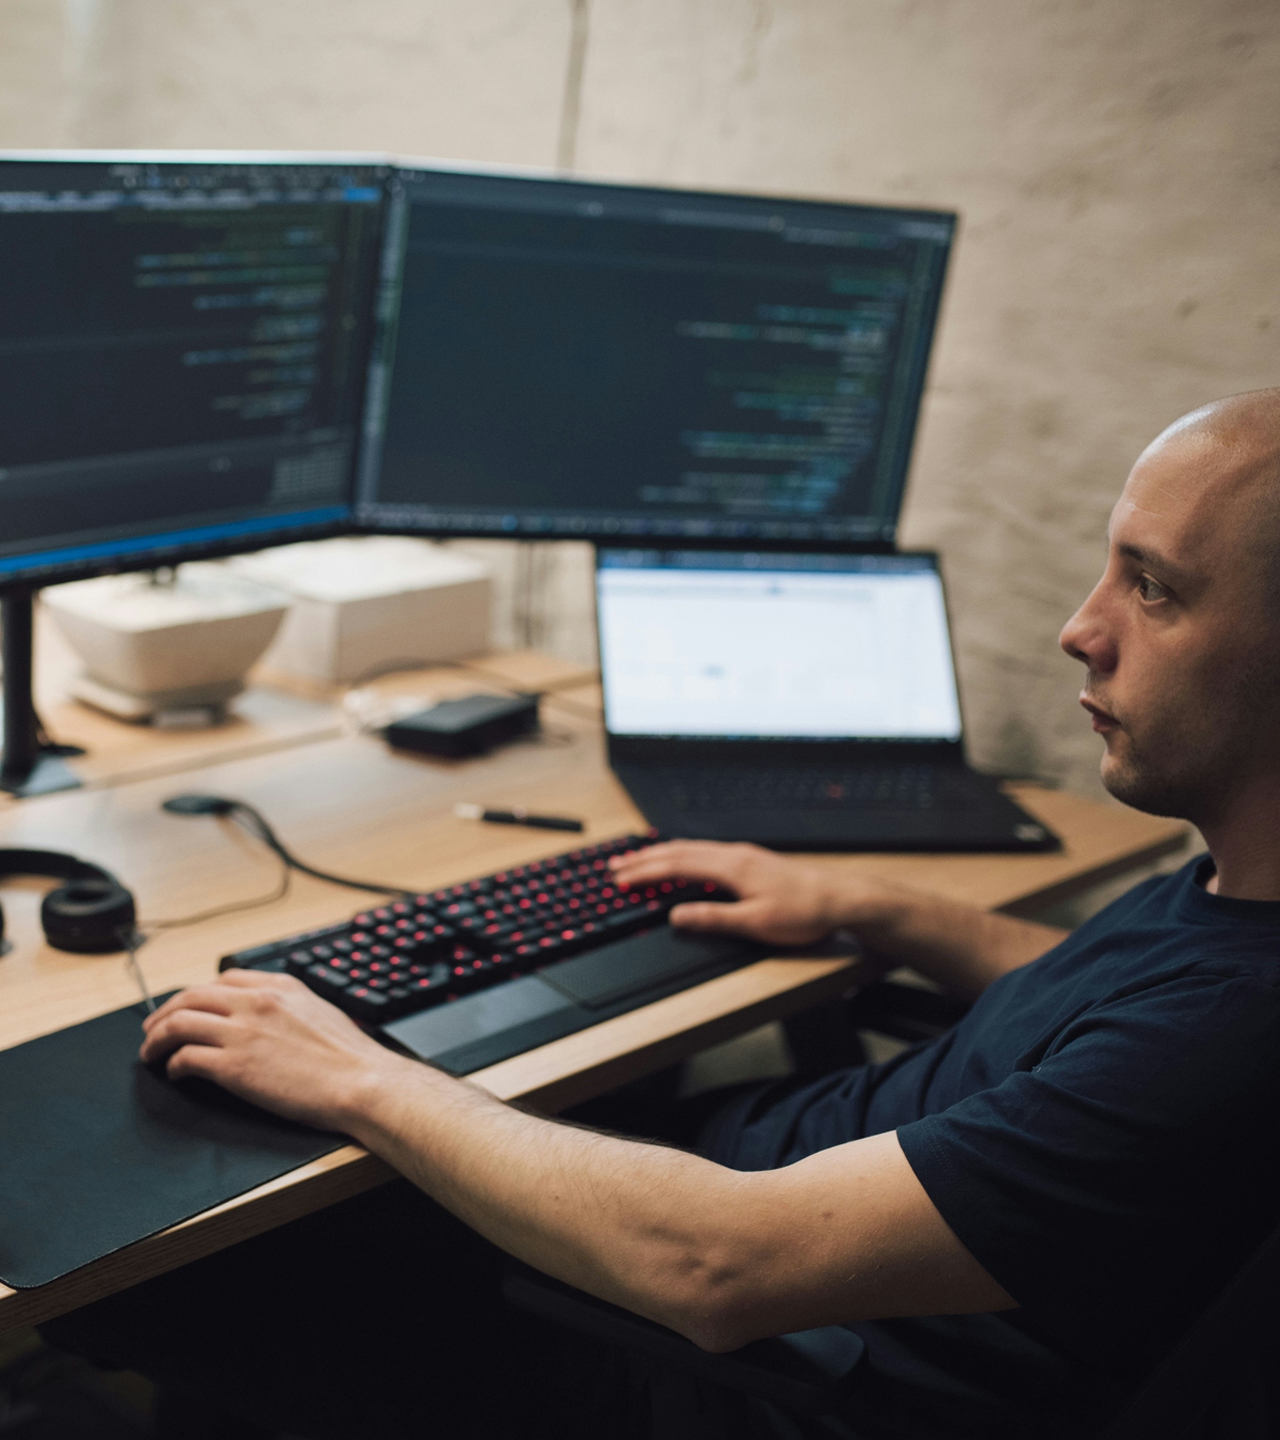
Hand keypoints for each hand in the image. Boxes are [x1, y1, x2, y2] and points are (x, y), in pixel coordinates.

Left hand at [139, 970, 408, 1132]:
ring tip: (151, 1052)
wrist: (362, 1083)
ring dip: (157, 1038)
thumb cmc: (351, 1058)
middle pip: (192, 996)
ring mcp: (243, 1031)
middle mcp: (257, 1002)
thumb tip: (272, 1016)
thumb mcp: (320, 1012)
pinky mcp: (233, 1065)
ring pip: (179, 1022)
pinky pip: (186, 1057)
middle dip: (165, 1011)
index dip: (197, 993)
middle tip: (153, 1028)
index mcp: (280, 987)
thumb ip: (290, 1006)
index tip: (187, 1006)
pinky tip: (175, 1073)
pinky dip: (173, 1064)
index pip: (223, 979)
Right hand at [610, 840, 870, 947]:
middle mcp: (734, 854)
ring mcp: (743, 854)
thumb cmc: (804, 912)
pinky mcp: (752, 859)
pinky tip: (684, 858)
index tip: (620, 878)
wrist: (841, 898)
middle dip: (645, 859)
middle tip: (616, 866)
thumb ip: (712, 918)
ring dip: (662, 853)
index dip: (645, 873)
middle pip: (679, 851)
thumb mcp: (755, 924)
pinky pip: (706, 849)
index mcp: (730, 867)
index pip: (676, 866)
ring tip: (640, 859)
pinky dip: (683, 853)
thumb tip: (676, 916)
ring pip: (692, 847)